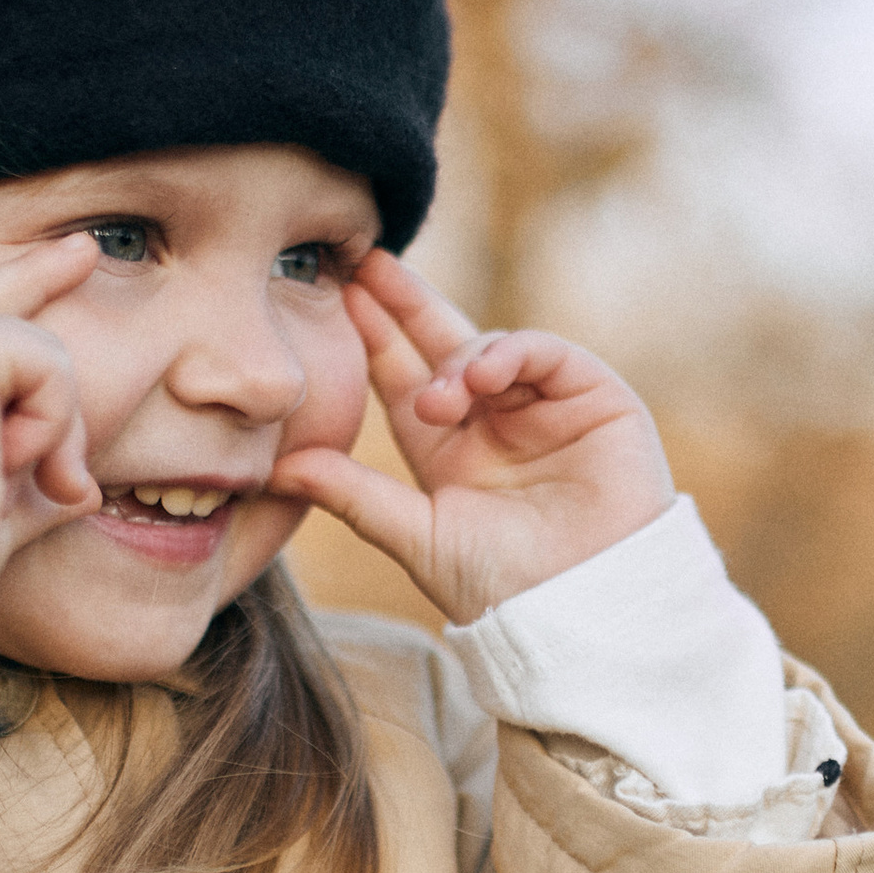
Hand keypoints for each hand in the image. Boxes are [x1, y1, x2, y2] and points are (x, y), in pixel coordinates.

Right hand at [0, 234, 102, 623]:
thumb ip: (29, 483)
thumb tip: (81, 489)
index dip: (32, 278)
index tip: (81, 252)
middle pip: (14, 313)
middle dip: (53, 382)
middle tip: (52, 404)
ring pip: (42, 354)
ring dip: (46, 434)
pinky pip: (50, 366)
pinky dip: (47, 427)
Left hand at [268, 251, 675, 626]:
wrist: (585, 608)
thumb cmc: (503, 588)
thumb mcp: (416, 535)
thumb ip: (352, 495)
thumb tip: (278, 468)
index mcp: (448, 453)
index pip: (402, 379)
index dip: (374, 337)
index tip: (339, 295)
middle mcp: (495, 422)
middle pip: (442, 345)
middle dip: (406, 303)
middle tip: (367, 265)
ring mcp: (546, 406)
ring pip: (490, 347)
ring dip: (457, 360)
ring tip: (441, 398)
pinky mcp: (595, 397)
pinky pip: (544, 352)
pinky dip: (510, 354)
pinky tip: (483, 378)